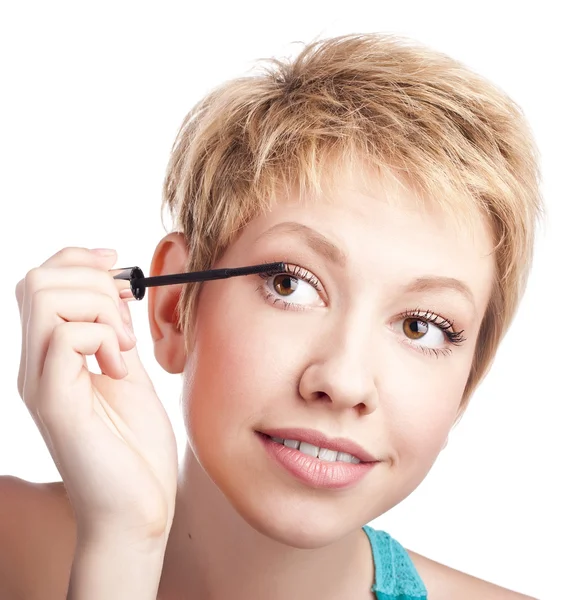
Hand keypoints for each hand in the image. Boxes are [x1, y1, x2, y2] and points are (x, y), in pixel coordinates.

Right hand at [15, 247, 177, 543]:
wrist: (137, 508)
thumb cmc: (135, 446)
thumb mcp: (129, 372)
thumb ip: (114, 333)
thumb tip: (115, 290)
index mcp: (53, 355)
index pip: (43, 280)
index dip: (79, 259)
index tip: (118, 266)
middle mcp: (36, 364)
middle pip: (38, 278)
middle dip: (92, 280)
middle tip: (124, 322)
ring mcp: (40, 382)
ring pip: (47, 298)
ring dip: (100, 309)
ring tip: (123, 348)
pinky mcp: (54, 402)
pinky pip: (64, 337)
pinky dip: (103, 338)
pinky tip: (120, 369)